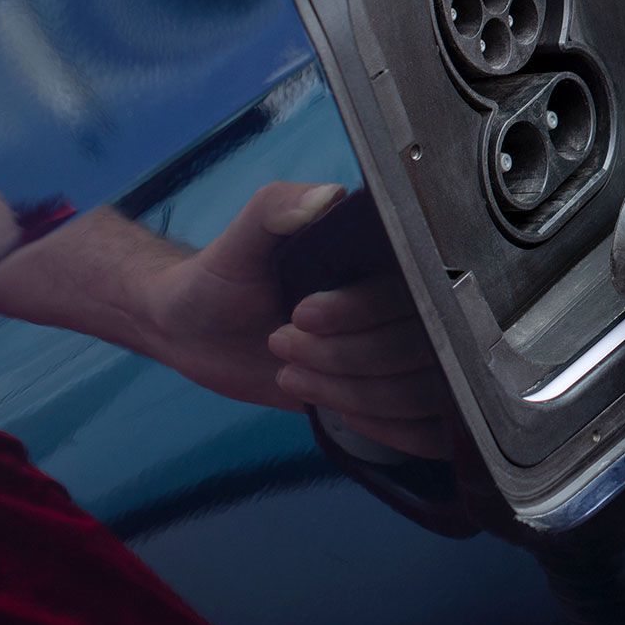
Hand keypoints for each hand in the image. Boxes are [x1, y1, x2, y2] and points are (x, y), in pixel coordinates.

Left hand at [139, 183, 452, 457]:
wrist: (200, 331)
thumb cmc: (223, 275)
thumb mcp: (242, 236)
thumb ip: (278, 206)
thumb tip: (327, 197)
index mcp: (388, 257)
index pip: (415, 288)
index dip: (362, 311)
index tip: (301, 314)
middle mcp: (409, 304)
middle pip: (421, 346)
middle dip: (344, 356)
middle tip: (281, 342)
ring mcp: (404, 354)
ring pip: (420, 391)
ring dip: (350, 391)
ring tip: (290, 372)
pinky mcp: (391, 396)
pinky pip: (424, 427)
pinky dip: (380, 426)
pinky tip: (333, 409)